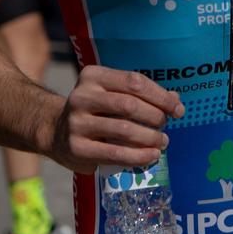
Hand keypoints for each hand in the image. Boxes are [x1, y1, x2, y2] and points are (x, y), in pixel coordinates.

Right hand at [40, 66, 184, 173]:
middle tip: (165, 127)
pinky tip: (151, 156)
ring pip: (125, 130)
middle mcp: (82, 96)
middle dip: (156, 117)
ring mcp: (77, 123)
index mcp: (93, 76)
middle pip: (130, 105)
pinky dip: (139, 156)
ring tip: (161, 142)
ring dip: (150, 138)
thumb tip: (175, 100)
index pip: (134, 81)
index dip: (160, 96)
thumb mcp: (112, 95)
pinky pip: (115, 154)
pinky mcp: (77, 148)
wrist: (55, 131)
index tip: (177, 109)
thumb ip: (140, 95)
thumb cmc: (94, 111)